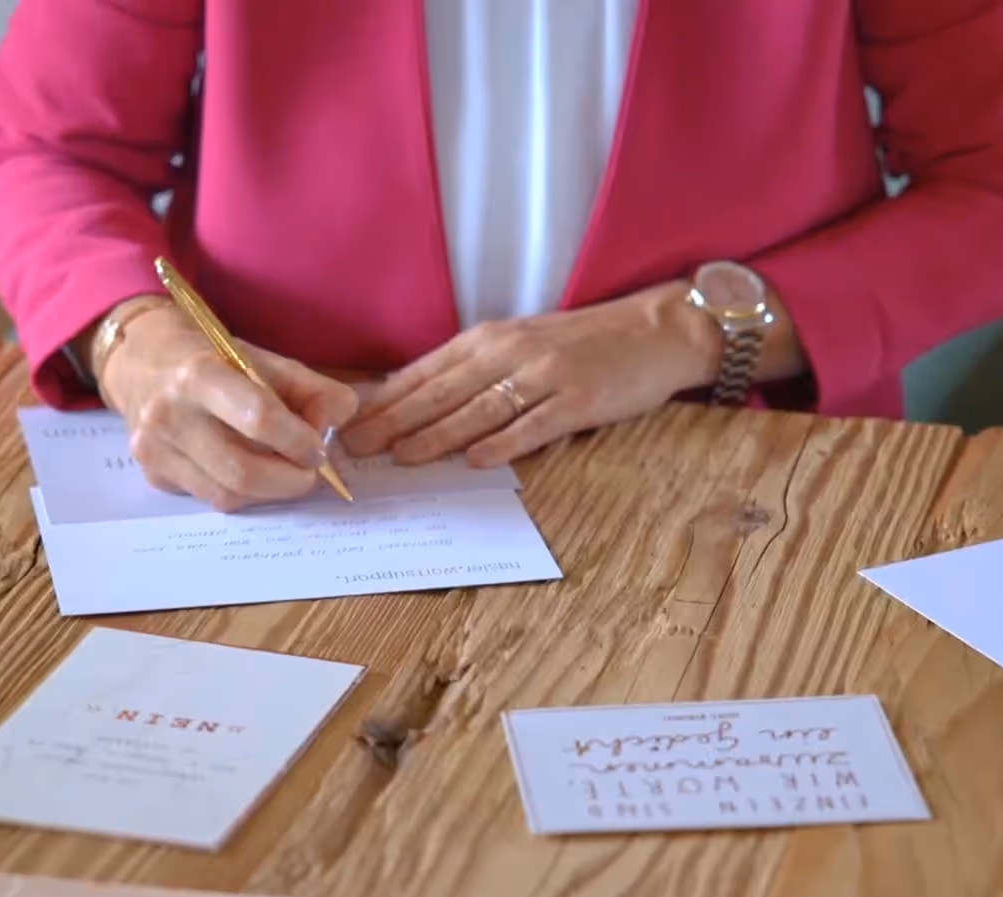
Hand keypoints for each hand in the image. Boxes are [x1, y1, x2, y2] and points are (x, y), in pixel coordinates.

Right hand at [92, 298, 358, 511]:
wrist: (143, 362)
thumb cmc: (214, 359)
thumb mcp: (265, 359)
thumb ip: (313, 390)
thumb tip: (334, 426)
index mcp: (199, 374)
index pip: (259, 418)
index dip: (298, 441)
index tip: (317, 449)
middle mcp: (168, 414)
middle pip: (243, 471)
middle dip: (289, 481)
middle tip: (309, 473)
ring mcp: (155, 449)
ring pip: (227, 496)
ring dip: (268, 492)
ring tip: (283, 472)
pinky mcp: (153, 474)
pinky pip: (209, 498)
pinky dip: (240, 492)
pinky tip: (246, 470)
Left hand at [339, 281, 720, 467]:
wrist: (653, 331)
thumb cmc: (583, 343)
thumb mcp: (521, 344)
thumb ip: (475, 371)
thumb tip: (418, 404)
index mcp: (490, 338)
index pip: (425, 370)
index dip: (385, 399)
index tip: (348, 422)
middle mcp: (510, 352)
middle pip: (442, 391)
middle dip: (394, 420)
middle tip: (356, 447)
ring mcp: (544, 376)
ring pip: (479, 409)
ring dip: (437, 435)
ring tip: (401, 456)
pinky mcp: (578, 400)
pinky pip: (533, 424)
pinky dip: (503, 443)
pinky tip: (475, 460)